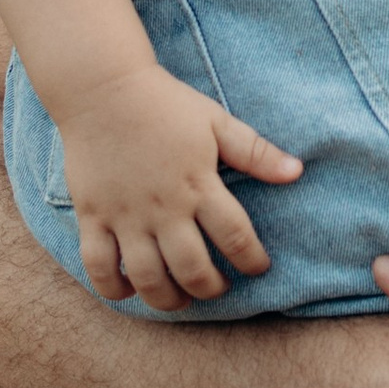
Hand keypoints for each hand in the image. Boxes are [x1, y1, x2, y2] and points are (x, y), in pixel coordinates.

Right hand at [56, 62, 300, 311]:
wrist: (102, 87)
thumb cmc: (164, 104)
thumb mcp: (216, 121)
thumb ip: (255, 151)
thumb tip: (297, 172)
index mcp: (199, 184)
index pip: (236, 237)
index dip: (253, 261)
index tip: (258, 267)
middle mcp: (163, 207)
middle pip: (192, 269)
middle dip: (211, 289)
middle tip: (218, 287)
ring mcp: (125, 215)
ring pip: (147, 277)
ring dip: (168, 299)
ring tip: (180, 298)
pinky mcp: (92, 216)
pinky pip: (99, 266)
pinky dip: (113, 288)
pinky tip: (129, 289)